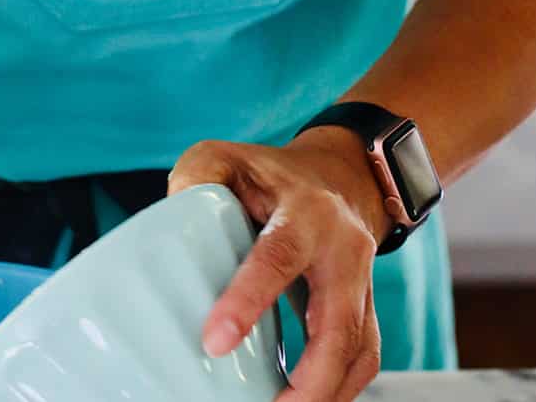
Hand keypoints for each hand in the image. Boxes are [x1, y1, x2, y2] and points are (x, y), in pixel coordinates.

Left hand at [168, 130, 392, 401]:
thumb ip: (196, 179)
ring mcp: (361, 281)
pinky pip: (363, 357)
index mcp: (304, 211)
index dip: (248, 300)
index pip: (278, 257)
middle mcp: (342, 248)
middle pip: (338, 323)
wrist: (339, 176)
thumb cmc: (270, 174)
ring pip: (359, 349)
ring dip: (326, 392)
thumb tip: (169, 220)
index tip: (216, 341)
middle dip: (310, 378)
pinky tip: (307, 400)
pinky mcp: (365, 308)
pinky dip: (339, 389)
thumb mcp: (226, 157)